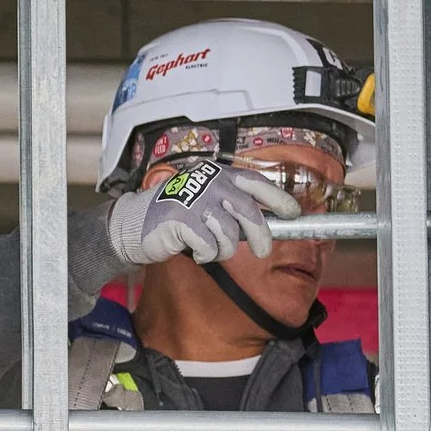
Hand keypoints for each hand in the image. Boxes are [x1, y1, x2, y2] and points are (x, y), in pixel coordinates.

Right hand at [105, 160, 301, 268]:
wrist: (136, 224)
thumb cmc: (177, 216)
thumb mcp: (208, 204)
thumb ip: (232, 208)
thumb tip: (266, 226)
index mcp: (219, 176)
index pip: (256, 183)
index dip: (278, 198)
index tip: (294, 213)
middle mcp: (210, 183)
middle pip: (248, 211)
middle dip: (261, 235)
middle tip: (263, 252)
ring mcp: (195, 200)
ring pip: (229, 234)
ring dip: (223, 249)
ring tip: (211, 248)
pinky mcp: (182, 220)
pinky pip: (209, 246)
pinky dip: (205, 254)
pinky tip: (194, 250)